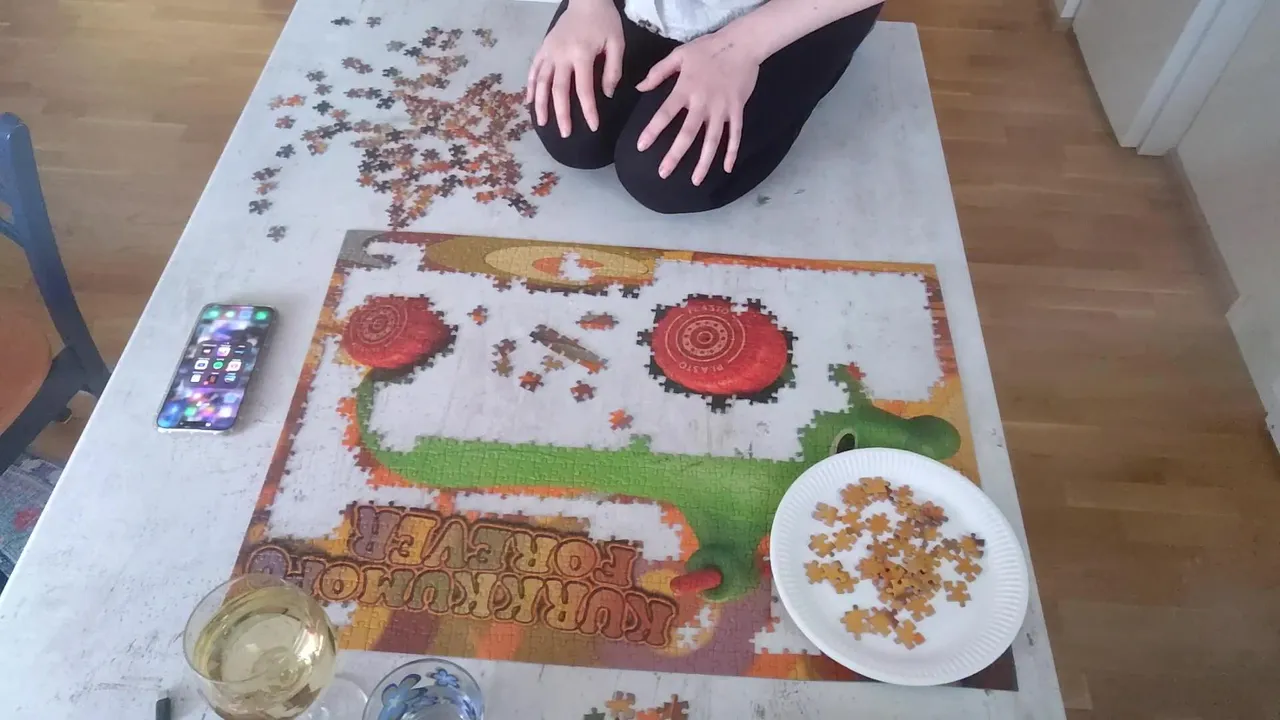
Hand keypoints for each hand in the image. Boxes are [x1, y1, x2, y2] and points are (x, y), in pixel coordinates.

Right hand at [526, 0, 624, 137]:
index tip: (592, 127)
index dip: (588, 110)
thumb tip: (607, 94)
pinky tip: (528, 101)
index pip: (584, 89)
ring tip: (542, 123)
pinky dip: (530, 85)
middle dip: (561, 114)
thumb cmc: (605, 21)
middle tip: (564, 134)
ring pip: (541, 82)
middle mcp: (561, 55)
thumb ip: (613, 70)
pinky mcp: (543, 48)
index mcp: (581, 55)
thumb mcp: (617, 43)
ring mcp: (549, 52)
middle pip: (558, 90)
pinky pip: (534, 69)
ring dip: (541, 104)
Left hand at [635, 33, 759, 185]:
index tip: (642, 147)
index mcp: (686, 89)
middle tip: (663, 173)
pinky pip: (735, 135)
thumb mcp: (679, 54)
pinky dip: (732, 152)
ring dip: (703, 162)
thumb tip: (639, 88)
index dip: (653, 131)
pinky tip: (726, 169)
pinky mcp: (737, 110)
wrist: (742, 43)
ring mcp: (722, 109)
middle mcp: (703, 103)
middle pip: (688, 134)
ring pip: (712, 141)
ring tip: (695, 181)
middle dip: (675, 155)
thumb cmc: (708, 48)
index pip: (665, 114)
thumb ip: (658, 72)